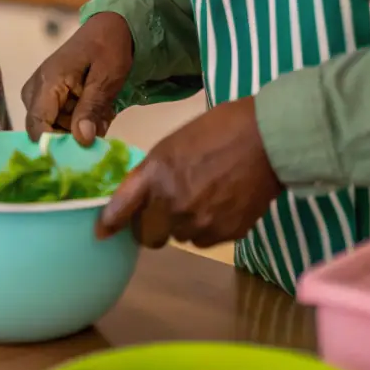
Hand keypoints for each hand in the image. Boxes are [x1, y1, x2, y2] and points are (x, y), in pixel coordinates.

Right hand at [22, 13, 133, 143]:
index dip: (54, 146)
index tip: (80, 156)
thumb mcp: (107, 78)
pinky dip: (78, 119)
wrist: (108, 27)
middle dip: (73, 136)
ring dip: (79, 127)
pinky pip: (58, 118)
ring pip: (53, 127)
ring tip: (103, 114)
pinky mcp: (48, 94)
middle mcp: (36, 88)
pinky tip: (96, 109)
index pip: (38, 125)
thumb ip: (92, 108)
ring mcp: (40, 91)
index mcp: (48, 82)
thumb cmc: (108, 48)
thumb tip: (81, 140)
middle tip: (101, 126)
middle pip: (44, 130)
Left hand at [97, 97, 282, 247]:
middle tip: (164, 210)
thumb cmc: (218, 129)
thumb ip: (153, 174)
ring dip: (183, 225)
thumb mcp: (172, 143)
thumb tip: (142, 196)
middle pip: (149, 237)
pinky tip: (222, 203)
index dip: (109, 224)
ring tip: (202, 197)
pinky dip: (209, 228)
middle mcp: (172, 203)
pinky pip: (206, 240)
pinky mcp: (226, 234)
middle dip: (152, 226)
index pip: (120, 210)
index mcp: (155, 174)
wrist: (267, 139)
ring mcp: (200, 222)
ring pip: (180, 238)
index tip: (102, 232)